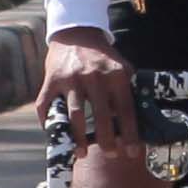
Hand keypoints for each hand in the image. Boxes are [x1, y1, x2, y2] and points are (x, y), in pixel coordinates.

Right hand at [41, 27, 135, 150]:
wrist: (76, 33)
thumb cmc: (102, 58)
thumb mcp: (121, 67)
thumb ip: (129, 89)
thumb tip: (140, 121)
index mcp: (115, 74)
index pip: (126, 110)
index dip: (129, 134)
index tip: (132, 152)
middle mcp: (93, 76)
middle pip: (101, 116)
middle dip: (107, 140)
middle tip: (111, 154)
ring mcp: (71, 78)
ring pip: (75, 115)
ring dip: (79, 138)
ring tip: (82, 153)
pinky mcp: (51, 80)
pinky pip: (47, 107)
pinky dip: (49, 124)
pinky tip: (56, 136)